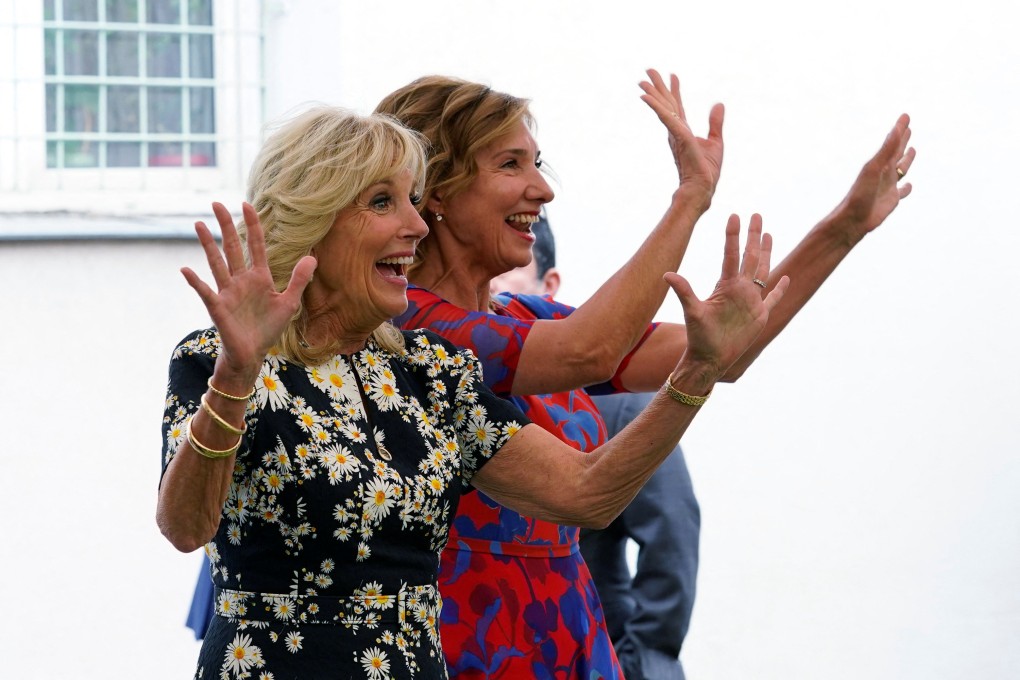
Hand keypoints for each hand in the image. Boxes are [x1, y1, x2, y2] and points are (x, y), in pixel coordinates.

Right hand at [181, 202, 316, 377]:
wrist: (252, 354)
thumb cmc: (268, 329)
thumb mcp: (289, 303)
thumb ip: (299, 280)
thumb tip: (312, 257)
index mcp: (259, 277)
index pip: (255, 245)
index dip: (252, 225)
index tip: (246, 204)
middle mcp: (241, 280)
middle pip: (232, 247)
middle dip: (225, 225)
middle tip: (216, 203)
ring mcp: (227, 292)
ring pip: (216, 262)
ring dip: (207, 244)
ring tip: (198, 224)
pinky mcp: (218, 307)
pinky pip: (204, 291)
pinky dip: (195, 281)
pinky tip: (185, 269)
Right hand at [639, 68, 723, 203]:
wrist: (703, 186)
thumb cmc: (707, 170)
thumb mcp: (715, 141)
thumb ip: (715, 123)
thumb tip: (718, 104)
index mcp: (684, 131)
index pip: (678, 107)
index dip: (675, 90)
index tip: (673, 75)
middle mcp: (676, 130)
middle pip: (666, 104)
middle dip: (658, 86)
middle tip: (649, 70)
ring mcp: (675, 133)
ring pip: (663, 108)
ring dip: (652, 93)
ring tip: (643, 80)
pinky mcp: (678, 135)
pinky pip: (665, 117)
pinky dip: (655, 106)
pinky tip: (646, 97)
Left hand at [666, 214, 788, 377]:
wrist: (710, 358)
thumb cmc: (699, 337)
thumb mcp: (692, 311)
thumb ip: (683, 291)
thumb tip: (667, 274)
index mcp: (726, 286)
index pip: (731, 255)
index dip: (733, 236)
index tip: (734, 215)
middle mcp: (740, 289)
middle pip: (750, 256)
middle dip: (754, 235)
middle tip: (757, 214)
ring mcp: (751, 301)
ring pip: (763, 270)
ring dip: (766, 253)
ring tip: (768, 233)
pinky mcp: (760, 315)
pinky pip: (773, 298)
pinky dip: (781, 289)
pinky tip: (787, 277)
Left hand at [833, 113, 915, 242]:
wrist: (853, 219)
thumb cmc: (860, 194)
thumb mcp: (873, 169)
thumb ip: (886, 150)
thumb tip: (896, 129)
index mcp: (880, 163)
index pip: (893, 142)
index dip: (900, 129)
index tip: (905, 116)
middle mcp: (885, 173)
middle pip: (897, 153)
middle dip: (902, 140)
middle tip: (908, 128)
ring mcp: (888, 186)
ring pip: (902, 170)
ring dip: (907, 160)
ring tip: (912, 150)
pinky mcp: (892, 200)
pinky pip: (902, 192)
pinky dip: (907, 188)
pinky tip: (909, 185)